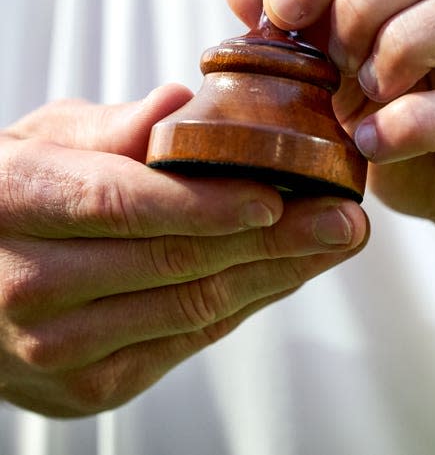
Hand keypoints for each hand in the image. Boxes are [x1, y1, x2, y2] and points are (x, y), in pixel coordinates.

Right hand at [0, 87, 366, 415]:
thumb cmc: (8, 194)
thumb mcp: (40, 139)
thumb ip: (108, 127)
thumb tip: (178, 104)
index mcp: (17, 203)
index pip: (125, 203)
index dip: (206, 203)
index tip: (277, 194)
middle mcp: (30, 286)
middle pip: (173, 262)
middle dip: (273, 240)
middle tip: (342, 217)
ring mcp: (56, 350)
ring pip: (189, 310)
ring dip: (273, 276)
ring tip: (331, 244)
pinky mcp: (87, 389)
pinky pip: (184, 343)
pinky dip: (241, 305)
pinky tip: (283, 274)